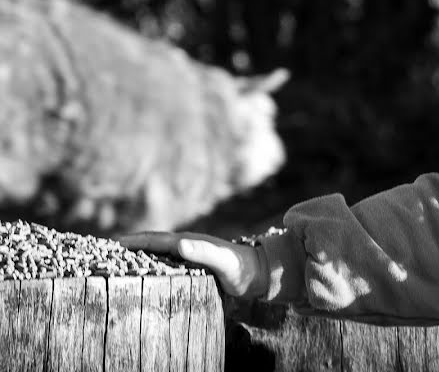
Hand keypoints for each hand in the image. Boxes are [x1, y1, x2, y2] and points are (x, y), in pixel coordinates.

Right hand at [117, 232, 267, 298]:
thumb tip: (179, 243)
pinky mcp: (193, 266)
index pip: (155, 240)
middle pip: (153, 243)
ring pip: (158, 252)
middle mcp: (187, 245)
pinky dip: (152, 263)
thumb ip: (203, 252)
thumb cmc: (241, 268)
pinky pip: (167, 262)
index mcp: (189, 241)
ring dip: (139, 253)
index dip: (134, 241)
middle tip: (105, 250)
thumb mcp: (222, 261)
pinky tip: (146, 272)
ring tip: (118, 259)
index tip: (112, 244)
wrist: (259, 273)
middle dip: (131, 244)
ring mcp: (190, 255)